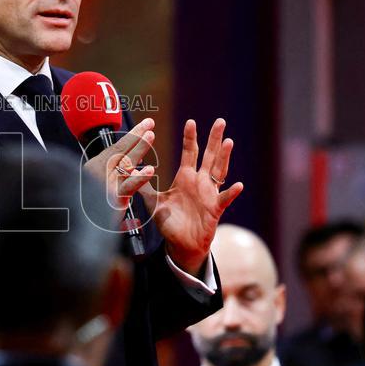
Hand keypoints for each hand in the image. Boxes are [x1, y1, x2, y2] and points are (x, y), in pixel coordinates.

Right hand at [82, 118, 157, 219]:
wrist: (71, 227)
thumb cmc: (84, 211)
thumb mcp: (98, 189)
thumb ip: (116, 177)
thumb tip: (134, 165)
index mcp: (94, 169)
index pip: (115, 150)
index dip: (131, 138)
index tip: (145, 129)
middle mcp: (98, 173)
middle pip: (119, 150)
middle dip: (136, 135)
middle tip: (149, 123)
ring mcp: (104, 185)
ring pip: (124, 163)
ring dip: (138, 148)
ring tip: (151, 136)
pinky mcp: (111, 200)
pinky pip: (127, 187)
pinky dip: (138, 178)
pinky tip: (150, 171)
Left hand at [138, 118, 242, 273]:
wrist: (181, 244)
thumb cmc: (170, 221)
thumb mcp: (154, 202)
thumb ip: (143, 186)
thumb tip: (126, 172)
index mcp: (185, 177)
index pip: (190, 152)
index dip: (190, 137)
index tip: (191, 121)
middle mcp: (200, 182)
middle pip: (209, 156)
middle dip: (214, 139)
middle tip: (220, 121)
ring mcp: (209, 194)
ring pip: (219, 171)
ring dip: (224, 157)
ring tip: (229, 142)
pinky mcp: (214, 209)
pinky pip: (224, 199)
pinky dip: (231, 192)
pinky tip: (237, 185)